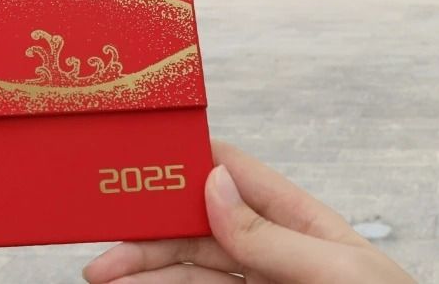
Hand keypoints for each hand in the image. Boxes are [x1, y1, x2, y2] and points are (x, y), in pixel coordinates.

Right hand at [83, 140, 414, 282]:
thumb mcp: (335, 269)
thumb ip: (270, 234)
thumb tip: (213, 185)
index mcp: (301, 220)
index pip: (234, 176)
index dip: (186, 164)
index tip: (139, 166)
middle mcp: (273, 253)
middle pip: (197, 231)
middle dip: (148, 234)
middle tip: (103, 249)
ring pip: (189, 272)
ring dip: (144, 272)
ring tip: (103, 277)